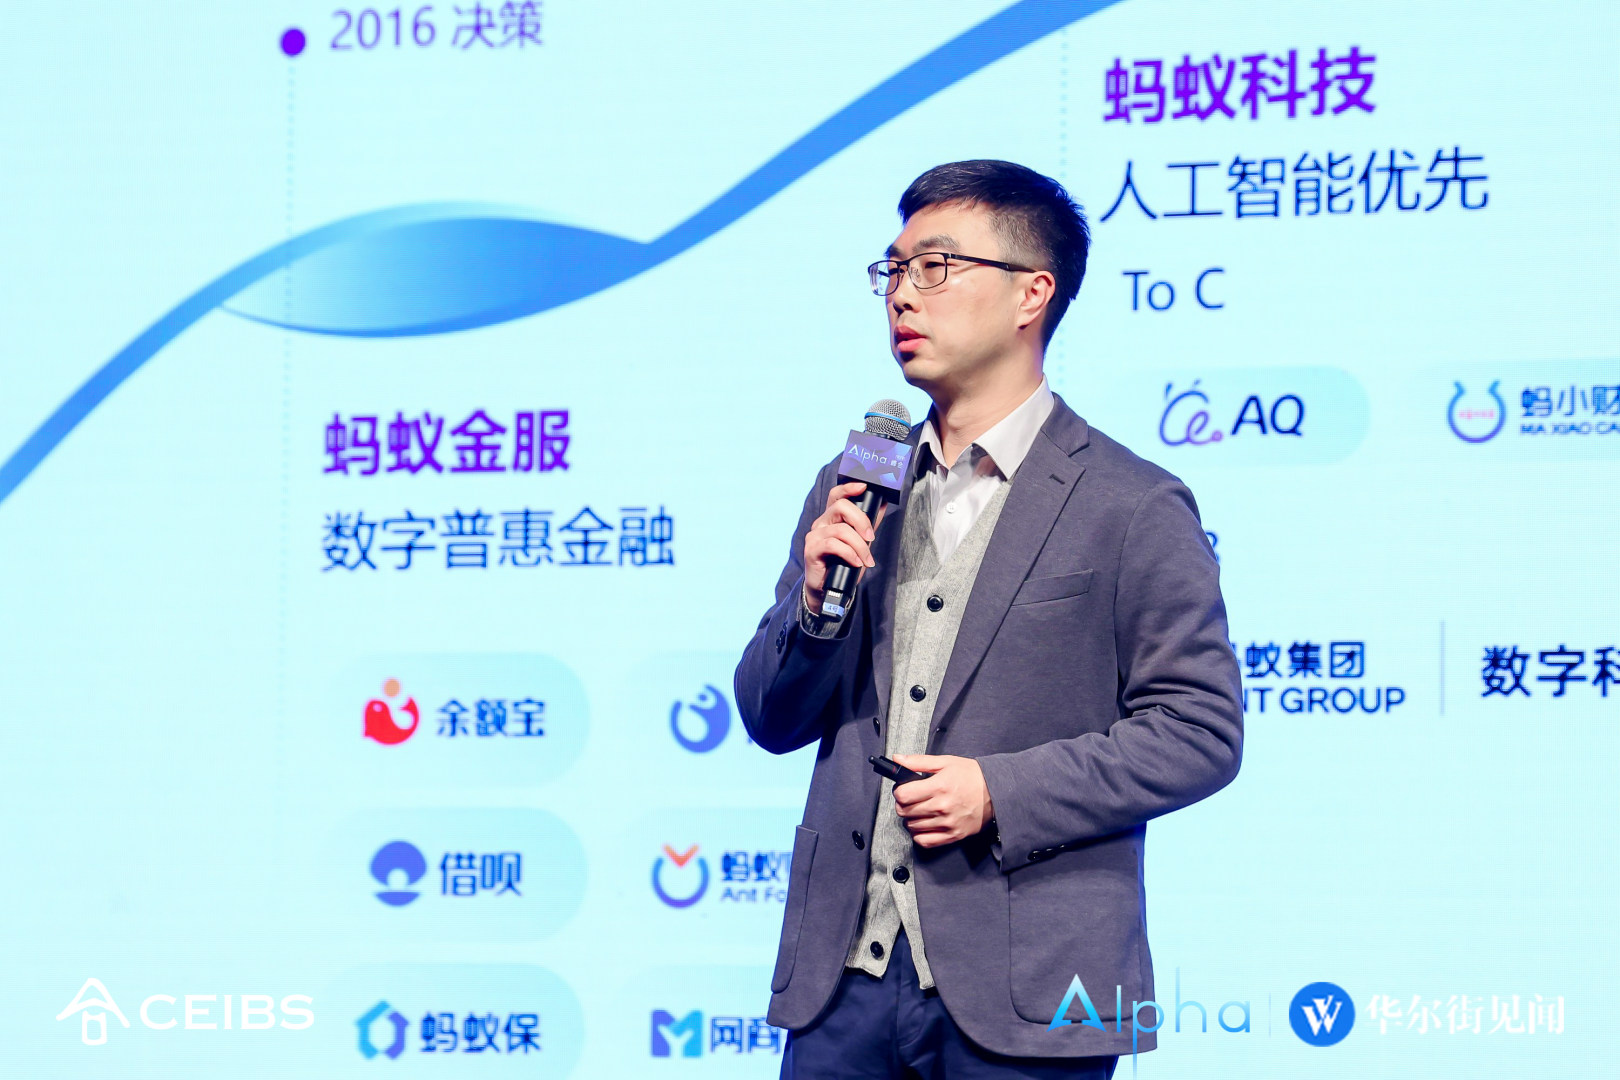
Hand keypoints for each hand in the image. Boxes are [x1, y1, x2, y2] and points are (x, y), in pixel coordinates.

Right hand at [802, 481, 887, 614]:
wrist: (828, 589)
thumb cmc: (843, 563)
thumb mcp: (860, 542)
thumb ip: (869, 523)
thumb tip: (883, 504)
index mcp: (832, 518)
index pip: (836, 495)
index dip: (849, 488)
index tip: (864, 487)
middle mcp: (821, 523)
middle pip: (840, 506)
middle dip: (861, 520)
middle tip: (871, 537)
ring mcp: (814, 535)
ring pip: (840, 530)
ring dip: (859, 545)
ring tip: (866, 559)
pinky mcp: (811, 549)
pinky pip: (833, 545)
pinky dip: (849, 553)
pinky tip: (855, 562)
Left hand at [890, 754, 994, 847]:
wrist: (996, 792)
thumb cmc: (972, 776)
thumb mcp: (945, 762)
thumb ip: (918, 762)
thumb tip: (897, 759)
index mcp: (939, 786)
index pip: (903, 795)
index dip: (898, 791)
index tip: (903, 790)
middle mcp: (942, 807)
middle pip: (905, 811)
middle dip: (903, 804)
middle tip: (911, 799)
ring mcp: (947, 823)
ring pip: (912, 826)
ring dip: (911, 818)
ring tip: (920, 810)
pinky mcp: (953, 835)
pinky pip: (925, 841)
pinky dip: (919, 835)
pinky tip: (923, 825)